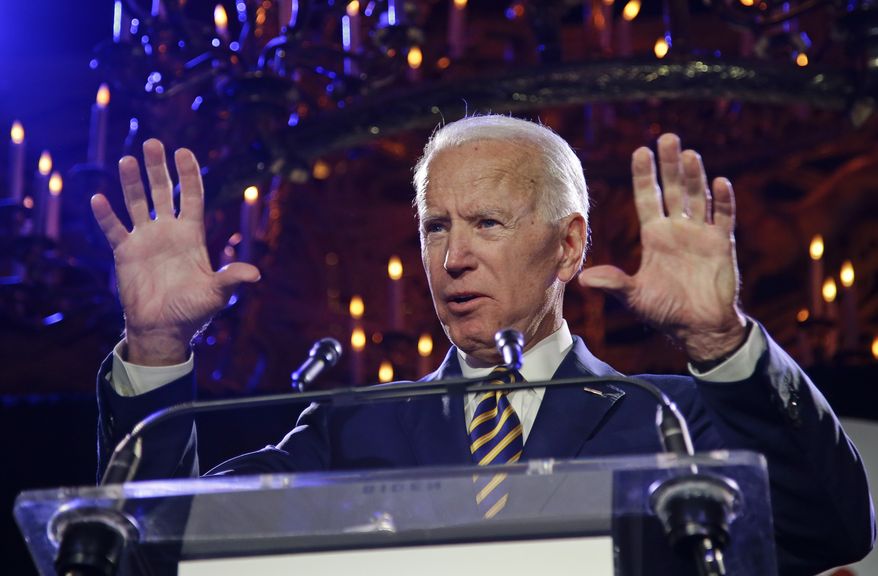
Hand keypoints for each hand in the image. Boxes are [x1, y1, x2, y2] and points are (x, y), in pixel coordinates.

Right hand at [91, 139, 260, 365]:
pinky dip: (106, 216)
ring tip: (127, 160)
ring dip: (131, 183)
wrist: (164, 329)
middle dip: (158, 169)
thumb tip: (256, 275)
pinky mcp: (126, 253)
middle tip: (153, 143)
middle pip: (162, 192)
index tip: (183, 152)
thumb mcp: (217, 294)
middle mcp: (168, 231)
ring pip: (136, 203)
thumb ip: (231, 279)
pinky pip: (114, 230)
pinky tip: (99, 198)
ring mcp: (146, 240)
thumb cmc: (194, 311)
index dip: (188, 175)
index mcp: (192, 235)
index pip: (190, 197)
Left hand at [578, 134, 745, 362]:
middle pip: (673, 189)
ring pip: (698, 197)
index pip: (647, 197)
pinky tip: (720, 182)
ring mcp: (701, 234)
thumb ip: (614, 284)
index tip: (640, 150)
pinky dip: (722, 201)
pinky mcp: (722, 244)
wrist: (698, 326)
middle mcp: (677, 229)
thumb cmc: (664, 310)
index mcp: (654, 235)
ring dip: (695, 176)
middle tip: (667, 137)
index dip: (644, 175)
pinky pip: (723, 217)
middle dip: (670, 164)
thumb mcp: (634, 296)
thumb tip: (584, 279)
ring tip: (690, 155)